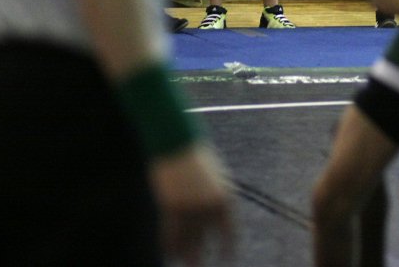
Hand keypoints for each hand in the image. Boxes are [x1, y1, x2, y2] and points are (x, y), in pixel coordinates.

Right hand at [151, 144, 233, 265]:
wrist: (178, 143)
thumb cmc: (197, 157)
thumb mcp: (215, 177)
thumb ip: (214, 199)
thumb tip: (211, 220)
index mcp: (224, 199)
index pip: (229, 230)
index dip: (228, 246)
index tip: (228, 258)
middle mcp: (208, 207)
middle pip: (204, 239)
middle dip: (200, 256)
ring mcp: (188, 207)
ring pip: (185, 240)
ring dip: (183, 254)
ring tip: (183, 264)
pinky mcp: (171, 206)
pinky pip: (170, 233)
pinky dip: (169, 244)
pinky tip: (169, 254)